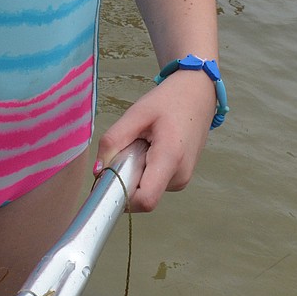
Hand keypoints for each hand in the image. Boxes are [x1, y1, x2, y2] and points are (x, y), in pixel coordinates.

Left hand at [95, 70, 214, 212]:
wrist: (198, 95)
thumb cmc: (169, 101)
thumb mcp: (136, 113)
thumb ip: (113, 140)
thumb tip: (98, 170)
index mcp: (171, 158)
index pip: (146, 200)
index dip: (122, 197)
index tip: (109, 179)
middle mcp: (180, 176)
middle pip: (141, 196)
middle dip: (126, 178)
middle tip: (128, 148)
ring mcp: (182, 180)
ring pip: (146, 190)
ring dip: (135, 173)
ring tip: (143, 143)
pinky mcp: (180, 178)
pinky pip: (153, 183)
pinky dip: (144, 170)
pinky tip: (150, 148)